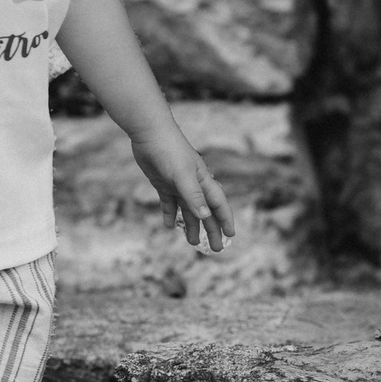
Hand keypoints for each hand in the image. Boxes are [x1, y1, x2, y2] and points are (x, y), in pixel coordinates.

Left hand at [131, 124, 234, 253]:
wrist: (149, 132)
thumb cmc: (170, 151)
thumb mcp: (182, 175)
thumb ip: (193, 196)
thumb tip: (205, 216)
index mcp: (203, 182)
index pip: (218, 205)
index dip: (225, 220)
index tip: (231, 235)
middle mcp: (193, 185)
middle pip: (205, 212)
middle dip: (211, 230)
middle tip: (216, 249)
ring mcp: (178, 185)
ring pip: (188, 211)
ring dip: (190, 226)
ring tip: (192, 243)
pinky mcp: (162, 183)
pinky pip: (168, 203)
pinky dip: (169, 214)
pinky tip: (167, 225)